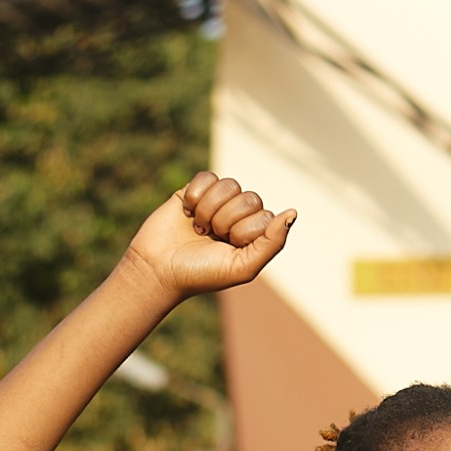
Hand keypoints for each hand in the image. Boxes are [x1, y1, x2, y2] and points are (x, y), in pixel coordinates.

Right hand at [121, 171, 295, 306]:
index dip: (245, 230)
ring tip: (198, 228)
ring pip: (229, 185)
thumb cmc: (202, 273)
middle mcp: (239, 217)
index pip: (266, 215)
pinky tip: (186, 212)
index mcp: (254, 236)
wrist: (158, 268)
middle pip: (249, 198)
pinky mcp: (194, 190)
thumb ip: (272, 243)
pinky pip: (208, 177)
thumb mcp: (243, 266)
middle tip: (210, 237)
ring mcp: (217, 202)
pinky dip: (196, 195)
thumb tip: (292, 212)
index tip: (228, 245)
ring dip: (210, 208)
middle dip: (227, 220)